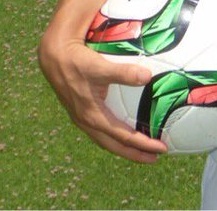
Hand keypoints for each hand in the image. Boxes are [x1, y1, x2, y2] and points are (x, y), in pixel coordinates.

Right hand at [38, 33, 167, 161]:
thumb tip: (147, 77)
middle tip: (155, 159)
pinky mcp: (81, 110)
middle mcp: (86, 121)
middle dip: (134, 153)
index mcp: (92, 116)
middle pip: (113, 145)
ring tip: (141, 150)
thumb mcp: (100, 67)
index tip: (161, 149)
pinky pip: (100, 130)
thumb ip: (123, 73)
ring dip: (123, 146)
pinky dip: (114, 135)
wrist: (55, 57)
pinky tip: (123, 130)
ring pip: (105, 139)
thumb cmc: (78, 62)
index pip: (123, 136)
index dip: (143, 144)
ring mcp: (82, 117)